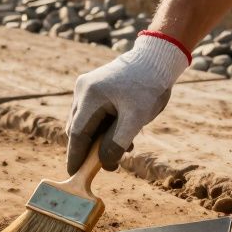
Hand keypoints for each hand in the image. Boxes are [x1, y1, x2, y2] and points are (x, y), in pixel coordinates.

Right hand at [65, 33, 190, 173]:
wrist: (157, 58)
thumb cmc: (149, 86)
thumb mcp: (136, 119)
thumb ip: (117, 143)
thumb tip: (105, 164)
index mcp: (90, 96)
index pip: (77, 133)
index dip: (75, 156)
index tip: (73, 173)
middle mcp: (83, 90)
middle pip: (78, 128)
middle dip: (90, 148)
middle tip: (108, 164)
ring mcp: (87, 86)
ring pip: (85, 122)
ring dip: (99, 138)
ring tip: (125, 145)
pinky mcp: (95, 85)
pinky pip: (92, 112)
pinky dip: (103, 126)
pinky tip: (123, 131)